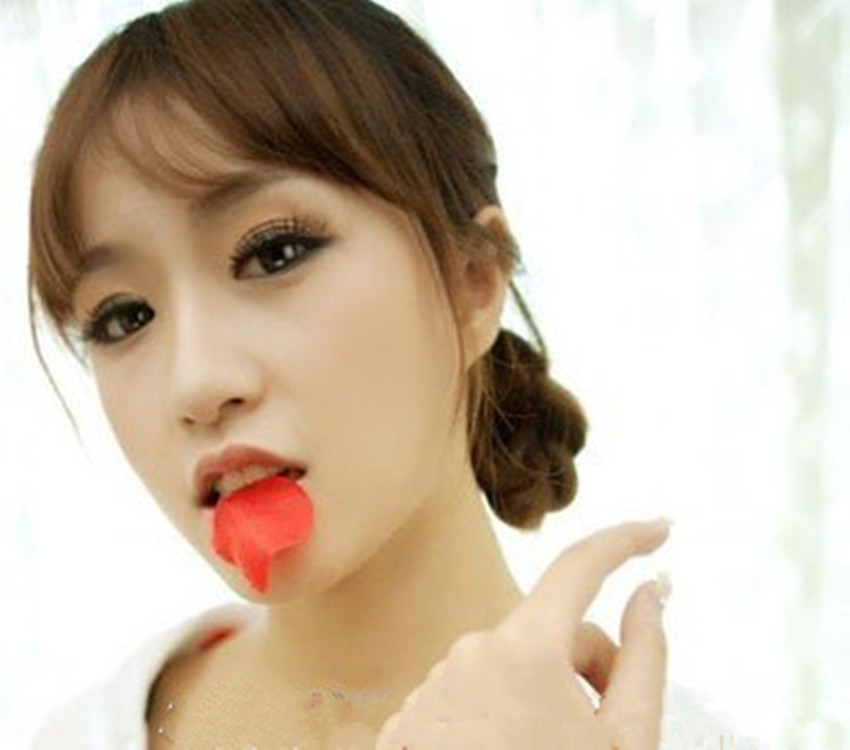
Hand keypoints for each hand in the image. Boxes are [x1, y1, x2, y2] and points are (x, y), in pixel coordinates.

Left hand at [374, 519, 670, 749]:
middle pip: (551, 633)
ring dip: (542, 699)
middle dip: (589, 667)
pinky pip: (471, 695)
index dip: (625, 539)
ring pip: (510, 669)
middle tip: (607, 728)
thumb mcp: (626, 743)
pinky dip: (501, 718)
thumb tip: (651, 595)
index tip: (658, 529)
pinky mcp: (412, 718)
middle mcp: (470, 652)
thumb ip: (644, 657)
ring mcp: (435, 685)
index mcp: (523, 649)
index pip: (580, 565)